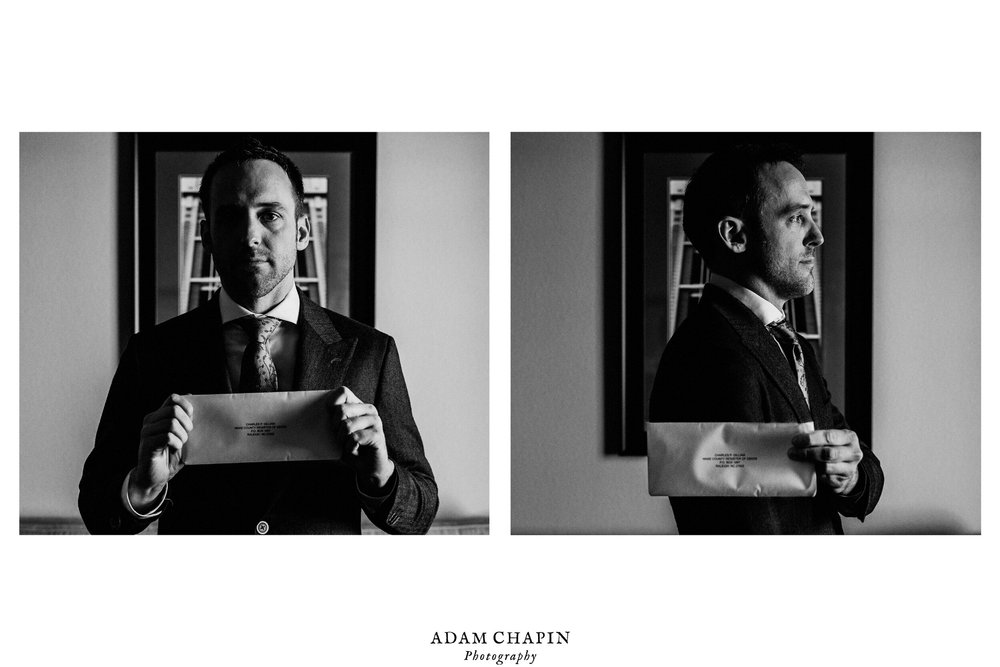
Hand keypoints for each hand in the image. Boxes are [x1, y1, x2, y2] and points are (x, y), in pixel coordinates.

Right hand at [129, 394, 192, 510]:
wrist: (154, 477)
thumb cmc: (169, 456)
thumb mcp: (180, 436)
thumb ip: (185, 419)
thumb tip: (191, 396)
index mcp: (158, 416)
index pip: (172, 398)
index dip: (186, 405)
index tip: (192, 417)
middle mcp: (150, 421)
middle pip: (173, 410)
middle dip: (186, 423)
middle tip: (187, 435)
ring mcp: (146, 432)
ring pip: (171, 424)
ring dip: (182, 436)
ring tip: (180, 444)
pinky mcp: (147, 444)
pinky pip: (167, 437)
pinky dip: (176, 444)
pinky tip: (174, 449)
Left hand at [330, 386, 394, 493]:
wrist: (369, 467)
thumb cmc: (351, 448)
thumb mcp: (338, 433)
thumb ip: (332, 422)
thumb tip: (312, 416)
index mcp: (358, 405)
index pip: (342, 392)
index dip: (331, 403)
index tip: (328, 418)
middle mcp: (369, 410)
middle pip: (342, 409)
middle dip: (334, 426)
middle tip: (339, 437)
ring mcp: (375, 421)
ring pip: (347, 425)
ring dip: (341, 439)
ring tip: (346, 445)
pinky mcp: (378, 435)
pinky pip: (355, 438)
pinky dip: (349, 447)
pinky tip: (354, 450)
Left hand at [789, 429, 861, 494]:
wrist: (846, 469)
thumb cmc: (833, 448)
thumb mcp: (831, 439)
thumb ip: (818, 436)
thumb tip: (796, 436)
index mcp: (850, 437)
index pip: (829, 436)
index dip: (811, 439)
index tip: (795, 441)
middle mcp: (853, 453)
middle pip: (828, 453)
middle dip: (807, 452)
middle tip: (792, 452)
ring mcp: (850, 469)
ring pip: (826, 467)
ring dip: (808, 463)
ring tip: (796, 459)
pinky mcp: (842, 481)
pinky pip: (825, 478)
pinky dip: (815, 474)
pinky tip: (807, 469)